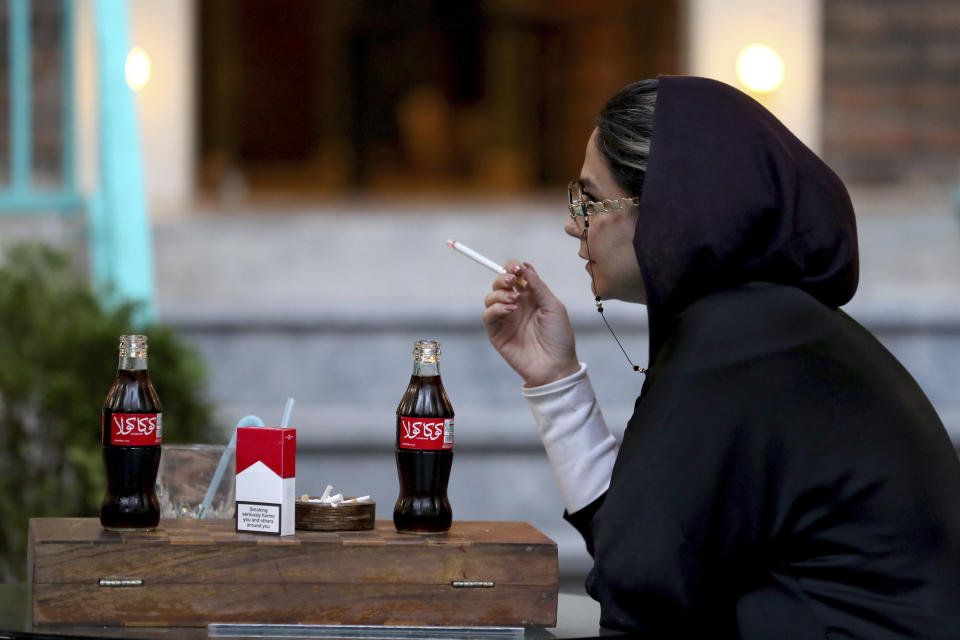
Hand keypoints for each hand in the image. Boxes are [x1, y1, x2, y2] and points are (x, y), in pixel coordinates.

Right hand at [482, 261, 579, 386]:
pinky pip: (488, 315)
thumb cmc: (559, 337)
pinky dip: (496, 309)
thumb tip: (526, 266)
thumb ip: (538, 286)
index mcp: (530, 297)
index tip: (517, 268)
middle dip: (503, 278)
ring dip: (500, 293)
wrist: (556, 365)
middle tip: (512, 281)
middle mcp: (515, 305)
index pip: (515, 276)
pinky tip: (510, 309)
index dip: (512, 268)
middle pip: (499, 283)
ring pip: (490, 297)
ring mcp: (505, 319)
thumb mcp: (553, 307)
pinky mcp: (496, 333)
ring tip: (514, 300)